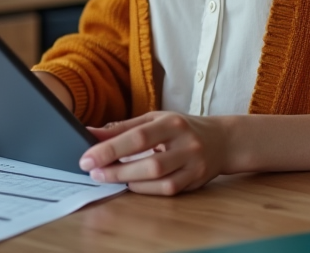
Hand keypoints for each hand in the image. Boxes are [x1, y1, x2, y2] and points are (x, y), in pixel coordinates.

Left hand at [78, 111, 230, 194]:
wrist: (222, 140)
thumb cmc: (180, 128)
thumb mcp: (153, 119)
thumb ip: (122, 128)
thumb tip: (90, 133)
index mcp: (171, 122)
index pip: (138, 136)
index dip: (110, 149)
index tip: (87, 157)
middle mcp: (185, 143)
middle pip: (149, 162)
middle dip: (116, 170)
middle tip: (93, 172)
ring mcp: (193, 164)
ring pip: (159, 179)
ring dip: (128, 181)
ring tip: (108, 177)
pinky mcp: (195, 181)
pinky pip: (167, 190)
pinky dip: (145, 189)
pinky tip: (131, 184)